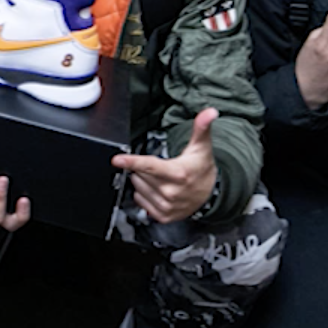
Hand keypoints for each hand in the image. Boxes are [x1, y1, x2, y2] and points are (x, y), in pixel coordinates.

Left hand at [112, 108, 219, 224]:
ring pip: (138, 187)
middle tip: (159, 166)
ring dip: (143, 181)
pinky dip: (144, 194)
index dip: (131, 162)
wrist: (211, 195)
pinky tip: (158, 190)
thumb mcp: (201, 147)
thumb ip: (202, 127)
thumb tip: (209, 112)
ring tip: (160, 178)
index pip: (150, 166)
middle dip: (143, 168)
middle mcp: (171, 192)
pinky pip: (140, 201)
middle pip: (140, 174)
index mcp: (178, 173)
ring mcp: (166, 205)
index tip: (117, 160)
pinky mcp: (163, 215)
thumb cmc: (202, 169)